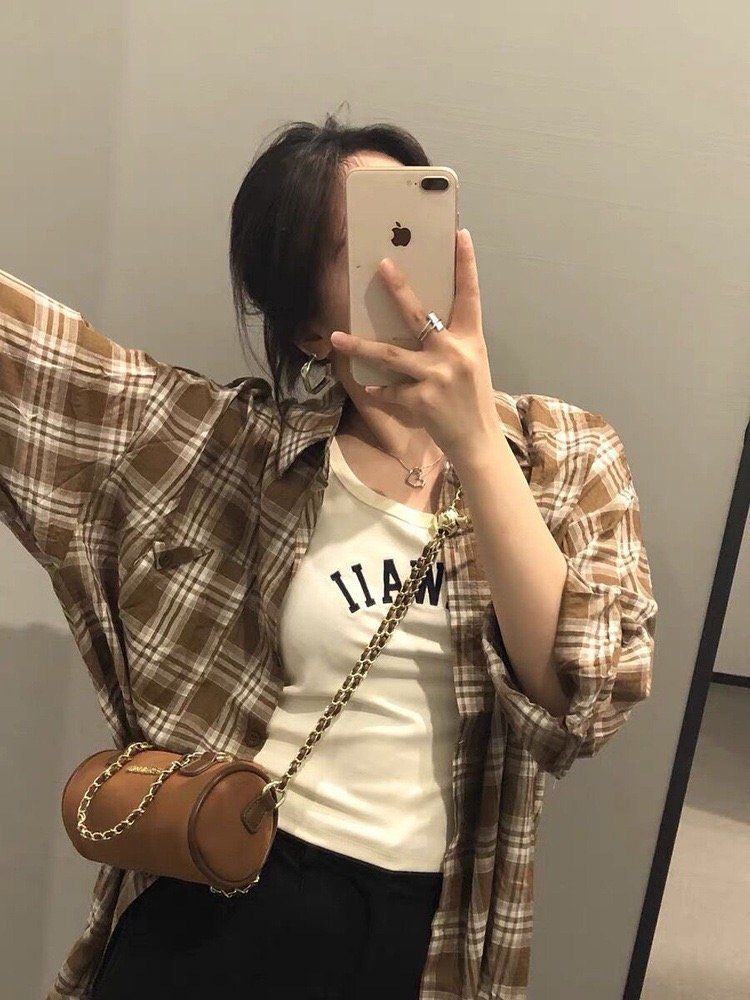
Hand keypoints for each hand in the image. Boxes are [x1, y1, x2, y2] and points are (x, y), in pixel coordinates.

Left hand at [329, 229, 499, 464]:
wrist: (478, 441)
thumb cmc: (472, 399)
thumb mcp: (471, 363)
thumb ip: (451, 342)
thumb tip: (423, 321)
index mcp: (471, 340)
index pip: (470, 295)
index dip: (466, 264)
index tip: (460, 235)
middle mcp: (454, 353)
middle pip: (420, 315)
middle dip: (399, 289)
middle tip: (381, 265)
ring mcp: (436, 376)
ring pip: (389, 355)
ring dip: (359, 347)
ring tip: (336, 336)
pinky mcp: (421, 400)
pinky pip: (390, 390)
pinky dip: (379, 389)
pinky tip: (368, 387)